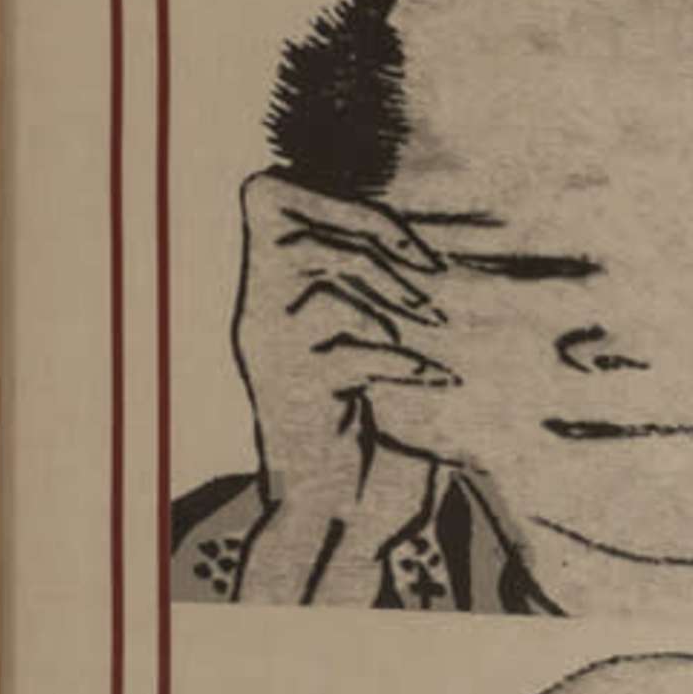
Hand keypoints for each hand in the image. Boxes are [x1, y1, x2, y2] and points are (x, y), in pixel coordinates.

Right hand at [226, 170, 456, 600]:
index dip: (334, 201)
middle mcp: (255, 314)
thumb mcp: (335, 330)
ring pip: (329, 295)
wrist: (319, 494)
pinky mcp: (301, 394)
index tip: (397, 232)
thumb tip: (401, 225)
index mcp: (260, 287)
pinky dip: (406, 362)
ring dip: (394, 300)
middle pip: (307, 243)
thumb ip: (346, 274)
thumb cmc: (338, 403)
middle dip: (378, 244)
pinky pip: (358, 355)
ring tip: (434, 322)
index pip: (267, 199)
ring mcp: (273, 353)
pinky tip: (437, 377)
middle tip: (430, 274)